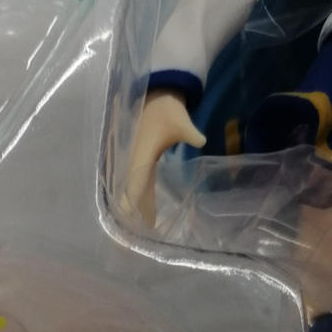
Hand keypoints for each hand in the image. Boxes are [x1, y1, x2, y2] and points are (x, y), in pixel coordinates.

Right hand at [120, 90, 206, 226]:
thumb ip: (190, 133)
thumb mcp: (180, 121)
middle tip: (137, 237)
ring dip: (137, 209)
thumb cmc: (167, 109)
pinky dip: (139, 198)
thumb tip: (202, 140)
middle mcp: (132, 163)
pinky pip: (136, 184)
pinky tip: (147, 209)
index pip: (133, 188)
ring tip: (144, 227)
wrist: (155, 95)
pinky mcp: (138, 161)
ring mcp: (134, 163)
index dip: (132, 208)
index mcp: (140, 157)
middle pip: (130, 195)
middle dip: (133, 216)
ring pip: (132, 191)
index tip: (134, 226)